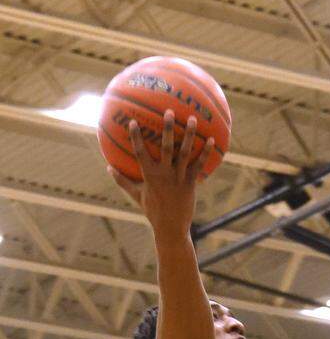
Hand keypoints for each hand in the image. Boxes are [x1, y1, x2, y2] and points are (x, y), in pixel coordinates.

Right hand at [112, 110, 213, 241]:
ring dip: (189, 135)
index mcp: (149, 175)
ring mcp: (179, 178)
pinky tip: (211, 140)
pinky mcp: (191, 183)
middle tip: (169, 111)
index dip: (136, 137)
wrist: (171, 227)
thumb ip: (122, 181)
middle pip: (166, 147)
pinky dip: (205, 153)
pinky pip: (199, 165)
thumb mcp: (136, 196)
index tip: (132, 121)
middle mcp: (164, 174)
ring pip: (185, 153)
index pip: (140, 152)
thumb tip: (109, 167)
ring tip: (192, 119)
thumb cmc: (152, 211)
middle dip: (168, 129)